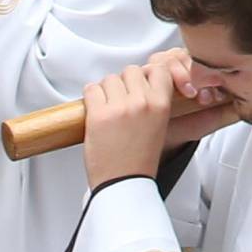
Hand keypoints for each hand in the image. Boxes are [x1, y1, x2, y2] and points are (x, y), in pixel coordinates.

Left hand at [83, 49, 222, 187]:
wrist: (123, 182)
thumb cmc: (139, 159)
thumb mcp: (159, 125)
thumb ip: (153, 101)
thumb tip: (139, 82)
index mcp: (161, 105)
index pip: (158, 69)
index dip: (147, 74)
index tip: (141, 82)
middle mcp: (141, 102)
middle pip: (130, 71)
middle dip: (124, 82)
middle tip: (121, 98)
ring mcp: (119, 108)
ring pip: (110, 79)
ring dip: (106, 89)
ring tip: (107, 106)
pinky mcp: (98, 115)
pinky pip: (91, 90)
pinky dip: (90, 96)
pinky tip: (95, 109)